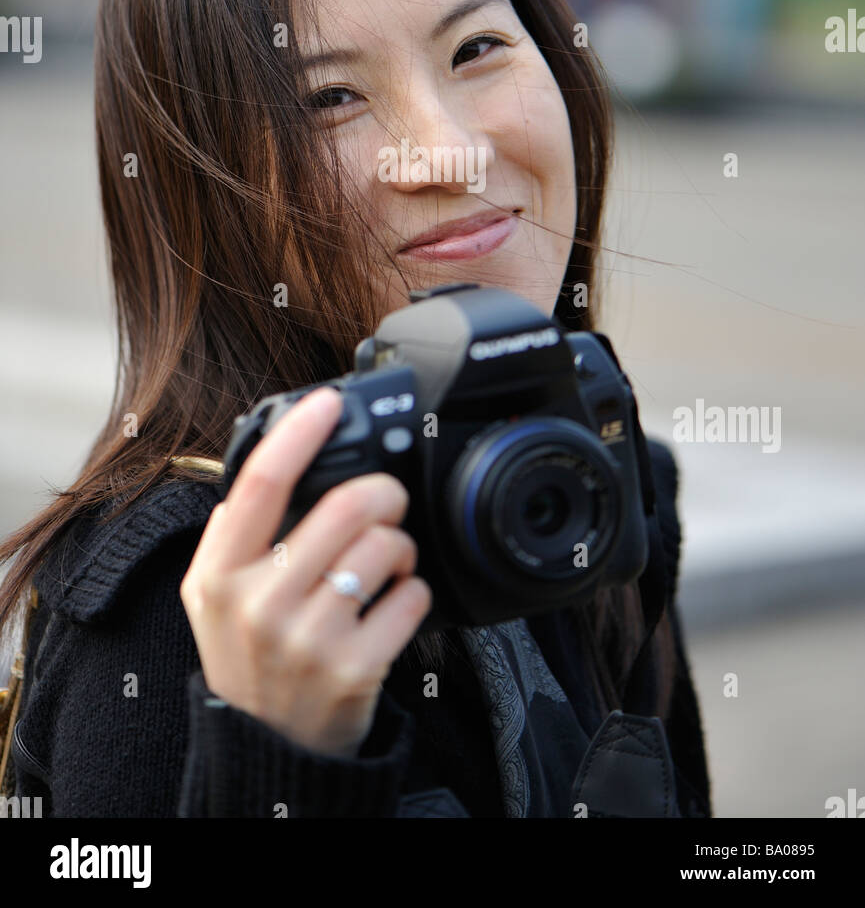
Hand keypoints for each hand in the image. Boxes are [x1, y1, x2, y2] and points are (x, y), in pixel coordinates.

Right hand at [180, 387, 432, 757]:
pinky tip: (394, 600)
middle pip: (343, 506)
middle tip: (385, 499)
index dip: (299, 433)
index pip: (260, 484)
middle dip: (381, 490)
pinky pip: (410, 597)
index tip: (327, 402)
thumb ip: (229, 533)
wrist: (268, 751)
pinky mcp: (354, 669)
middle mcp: (258, 604)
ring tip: (386, 559)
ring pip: (383, 547)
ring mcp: (307, 640)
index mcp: (218, 575)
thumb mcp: (210, 597)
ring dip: (399, 543)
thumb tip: (264, 461)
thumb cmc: (247, 659)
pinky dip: (414, 589)